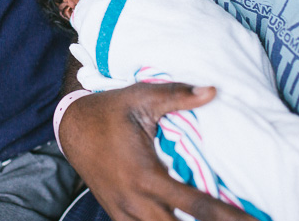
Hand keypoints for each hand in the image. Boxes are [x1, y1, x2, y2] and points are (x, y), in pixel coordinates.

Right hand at [59, 83, 255, 220]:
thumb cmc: (109, 110)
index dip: (228, 217)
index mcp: (145, 175)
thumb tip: (213, 91)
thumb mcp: (142, 97)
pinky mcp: (117, 214)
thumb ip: (178, 96)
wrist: (70, 126)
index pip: (195, 204)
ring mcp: (124, 212)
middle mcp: (135, 201)